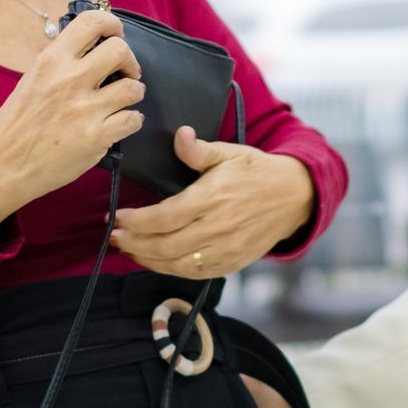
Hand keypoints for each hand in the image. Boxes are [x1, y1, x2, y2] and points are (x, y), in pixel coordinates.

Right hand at [0, 9, 144, 234]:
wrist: (1, 165)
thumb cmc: (16, 123)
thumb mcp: (33, 79)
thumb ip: (61, 62)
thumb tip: (91, 47)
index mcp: (51, 61)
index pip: (92, 23)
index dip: (112, 24)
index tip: (116, 34)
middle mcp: (69, 80)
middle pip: (120, 51)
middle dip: (129, 60)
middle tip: (126, 72)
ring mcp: (85, 109)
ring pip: (133, 88)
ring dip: (134, 91)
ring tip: (125, 98)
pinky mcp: (96, 137)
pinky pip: (133, 120)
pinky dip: (133, 120)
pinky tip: (123, 122)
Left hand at [110, 126, 314, 277]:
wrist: (293, 197)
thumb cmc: (257, 173)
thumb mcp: (230, 154)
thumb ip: (199, 150)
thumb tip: (180, 135)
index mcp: (213, 198)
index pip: (165, 216)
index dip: (137, 220)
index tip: (118, 216)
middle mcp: (217, 228)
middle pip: (164, 244)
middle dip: (134, 242)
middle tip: (115, 235)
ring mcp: (225, 249)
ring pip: (175, 263)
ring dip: (146, 258)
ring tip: (128, 248)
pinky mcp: (231, 263)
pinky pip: (193, 273)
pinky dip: (168, 269)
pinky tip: (154, 260)